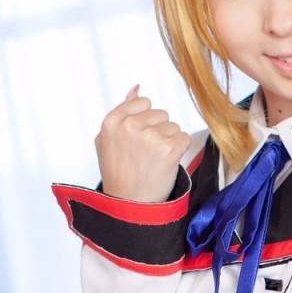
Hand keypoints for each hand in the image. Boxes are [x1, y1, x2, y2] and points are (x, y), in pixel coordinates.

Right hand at [94, 83, 190, 203]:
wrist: (130, 205)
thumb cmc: (119, 174)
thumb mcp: (108, 140)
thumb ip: (122, 112)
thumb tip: (137, 87)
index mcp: (112, 121)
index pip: (143, 103)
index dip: (145, 121)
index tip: (139, 140)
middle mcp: (130, 125)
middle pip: (161, 114)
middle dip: (158, 131)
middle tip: (147, 154)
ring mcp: (150, 136)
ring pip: (173, 126)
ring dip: (169, 142)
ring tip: (155, 160)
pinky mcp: (169, 148)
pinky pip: (183, 138)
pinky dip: (179, 151)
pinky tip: (166, 164)